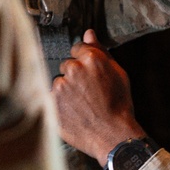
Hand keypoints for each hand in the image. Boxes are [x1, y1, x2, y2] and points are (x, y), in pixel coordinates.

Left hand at [52, 30, 145, 161]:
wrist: (112, 135)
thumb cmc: (119, 105)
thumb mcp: (118, 74)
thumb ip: (101, 51)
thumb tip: (89, 34)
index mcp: (91, 59)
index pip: (77, 49)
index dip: (84, 62)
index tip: (88, 74)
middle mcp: (73, 69)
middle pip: (67, 66)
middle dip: (74, 76)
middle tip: (87, 93)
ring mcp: (60, 87)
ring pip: (59, 82)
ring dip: (66, 91)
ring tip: (81, 105)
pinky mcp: (51, 103)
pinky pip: (51, 98)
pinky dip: (59, 104)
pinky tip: (73, 112)